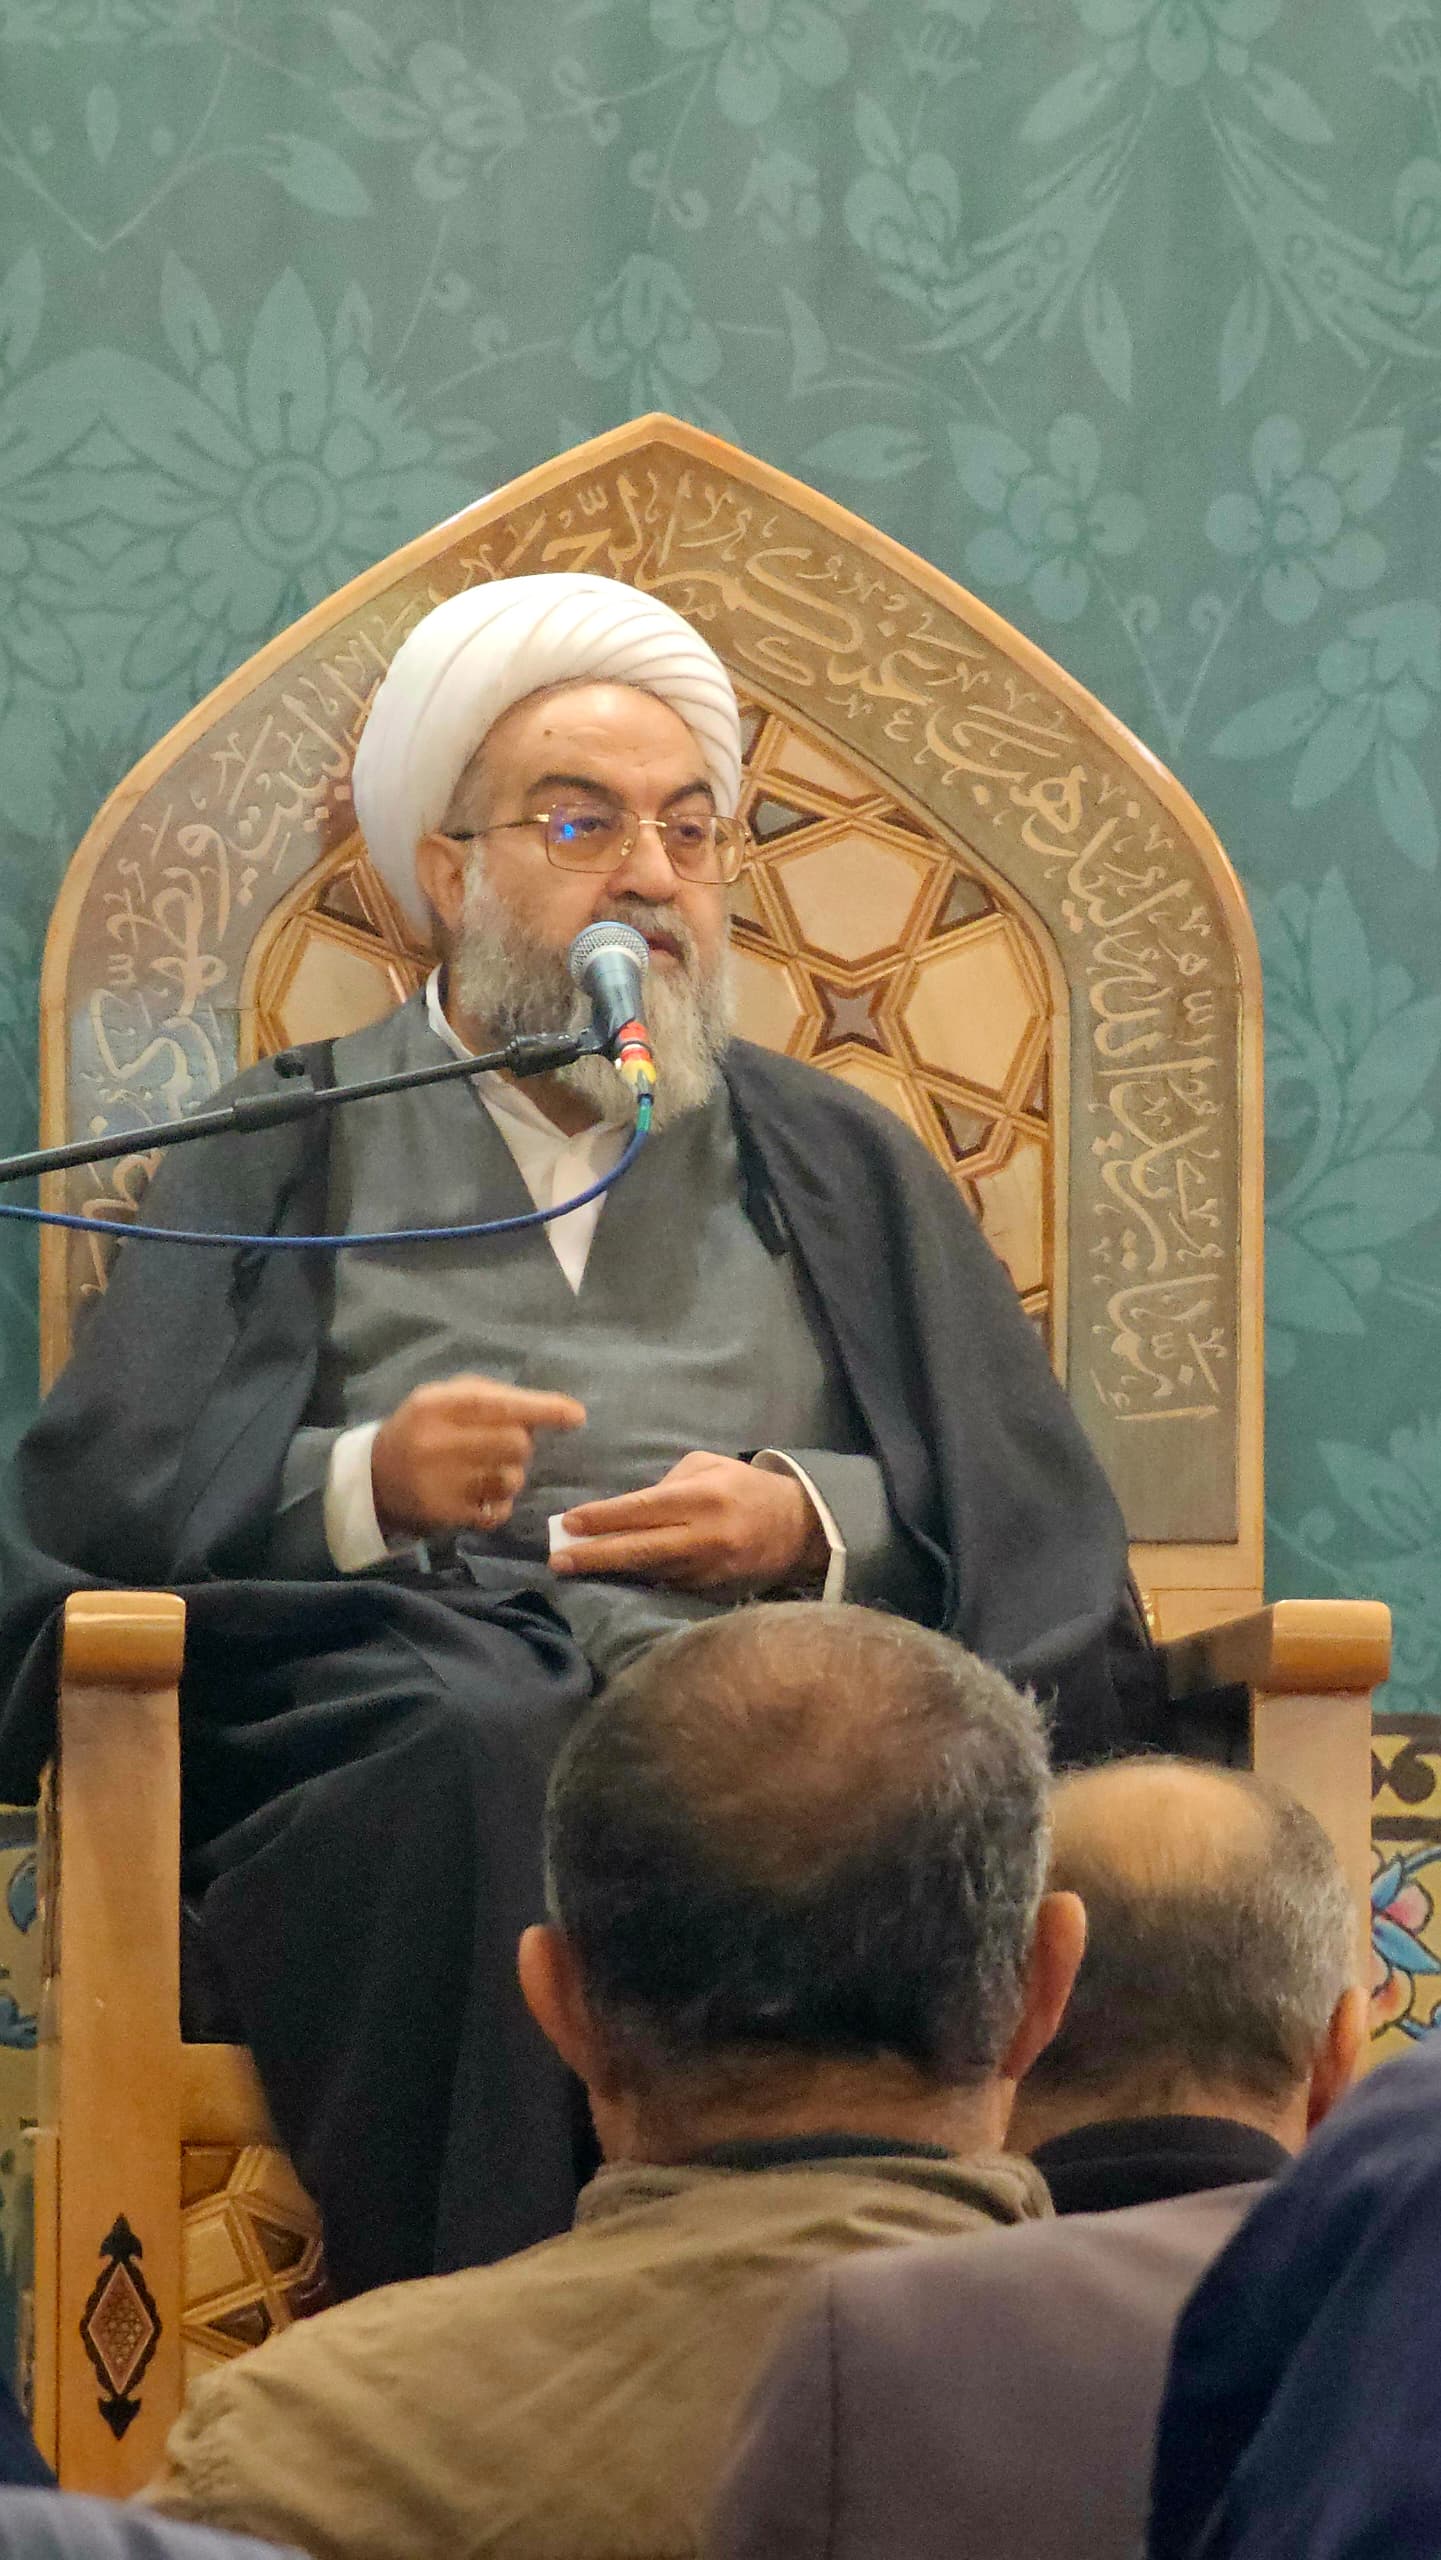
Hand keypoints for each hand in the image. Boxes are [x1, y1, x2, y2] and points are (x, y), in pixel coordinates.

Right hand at [370, 1375, 585, 1538]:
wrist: (373, 1479)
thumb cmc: (422, 1430)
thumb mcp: (444, 1399)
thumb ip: (491, 1397)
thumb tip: (552, 1411)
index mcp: (437, 1404)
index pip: (500, 1404)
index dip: (543, 1409)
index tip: (576, 1416)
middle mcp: (437, 1442)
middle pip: (516, 1444)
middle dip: (522, 1445)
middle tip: (504, 1447)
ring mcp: (440, 1482)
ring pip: (512, 1479)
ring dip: (512, 1475)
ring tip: (488, 1472)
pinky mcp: (445, 1515)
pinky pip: (499, 1510)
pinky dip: (499, 1504)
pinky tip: (479, 1496)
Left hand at [552, 1451, 828, 1595]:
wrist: (799, 1528)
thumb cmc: (744, 1488)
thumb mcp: (709, 1467)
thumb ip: (667, 1484)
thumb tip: (627, 1510)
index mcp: (702, 1497)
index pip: (642, 1509)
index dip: (603, 1518)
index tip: (570, 1523)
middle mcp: (704, 1535)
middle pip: (639, 1549)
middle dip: (594, 1555)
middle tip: (558, 1560)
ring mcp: (708, 1568)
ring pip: (649, 1572)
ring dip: (610, 1571)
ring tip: (574, 1568)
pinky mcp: (712, 1590)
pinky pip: (667, 1585)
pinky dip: (640, 1581)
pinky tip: (613, 1580)